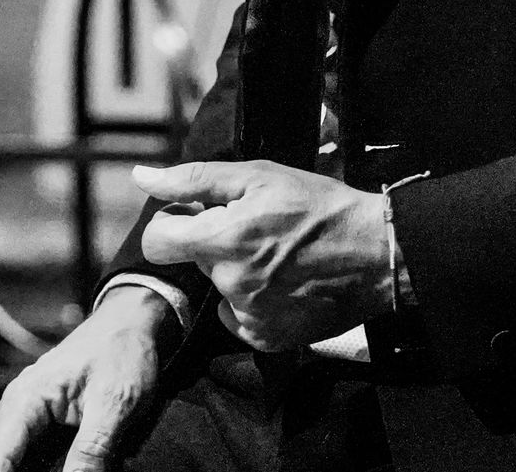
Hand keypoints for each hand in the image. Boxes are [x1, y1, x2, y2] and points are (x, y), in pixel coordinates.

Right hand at [0, 283, 176, 471]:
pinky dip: (8, 466)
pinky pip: (12, 460)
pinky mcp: (38, 433)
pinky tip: (16, 466)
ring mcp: (23, 424)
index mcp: (25, 402)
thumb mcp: (115, 403)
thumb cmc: (121, 354)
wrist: (131, 326)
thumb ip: (91, 452)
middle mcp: (14, 413)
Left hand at [135, 160, 393, 352]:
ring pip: (220, 285)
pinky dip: (252, 299)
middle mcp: (230, 283)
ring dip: (236, 269)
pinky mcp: (267, 338)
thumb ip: (192, 179)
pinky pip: (239, 315)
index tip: (194, 216)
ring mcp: (248, 316)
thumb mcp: (257, 176)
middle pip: (197, 259)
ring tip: (276, 252)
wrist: (374, 253)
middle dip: (215, 240)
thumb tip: (141, 177)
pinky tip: (282, 280)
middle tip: (256, 227)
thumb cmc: (316, 206)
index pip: (157, 242)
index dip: (171, 224)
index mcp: (222, 239)